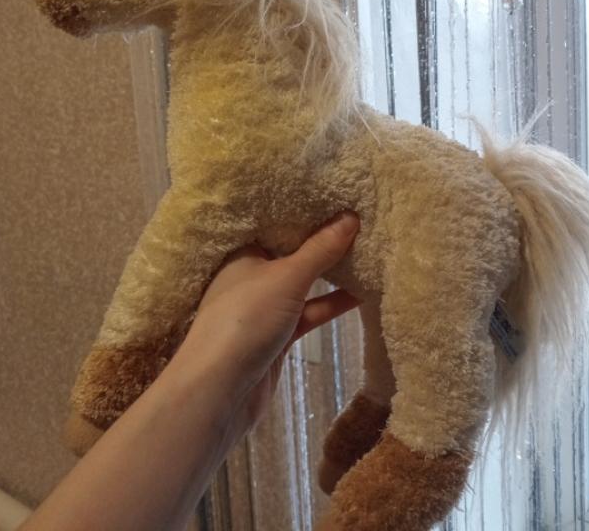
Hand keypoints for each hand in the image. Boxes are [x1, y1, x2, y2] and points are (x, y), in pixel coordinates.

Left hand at [176, 211, 359, 433]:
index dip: (307, 213)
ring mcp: (265, 307)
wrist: (220, 390)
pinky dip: (331, 303)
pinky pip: (309, 311)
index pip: (278, 225)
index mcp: (244, 253)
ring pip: (303, 284)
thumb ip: (320, 250)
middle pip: (293, 253)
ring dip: (331, 274)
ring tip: (368, 254)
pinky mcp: (278, 334)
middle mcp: (252, 275)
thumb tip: (350, 216)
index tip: (339, 198)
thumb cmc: (246, 319)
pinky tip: (361, 294)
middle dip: (323, 243)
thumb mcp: (286, 278)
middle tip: (361, 222)